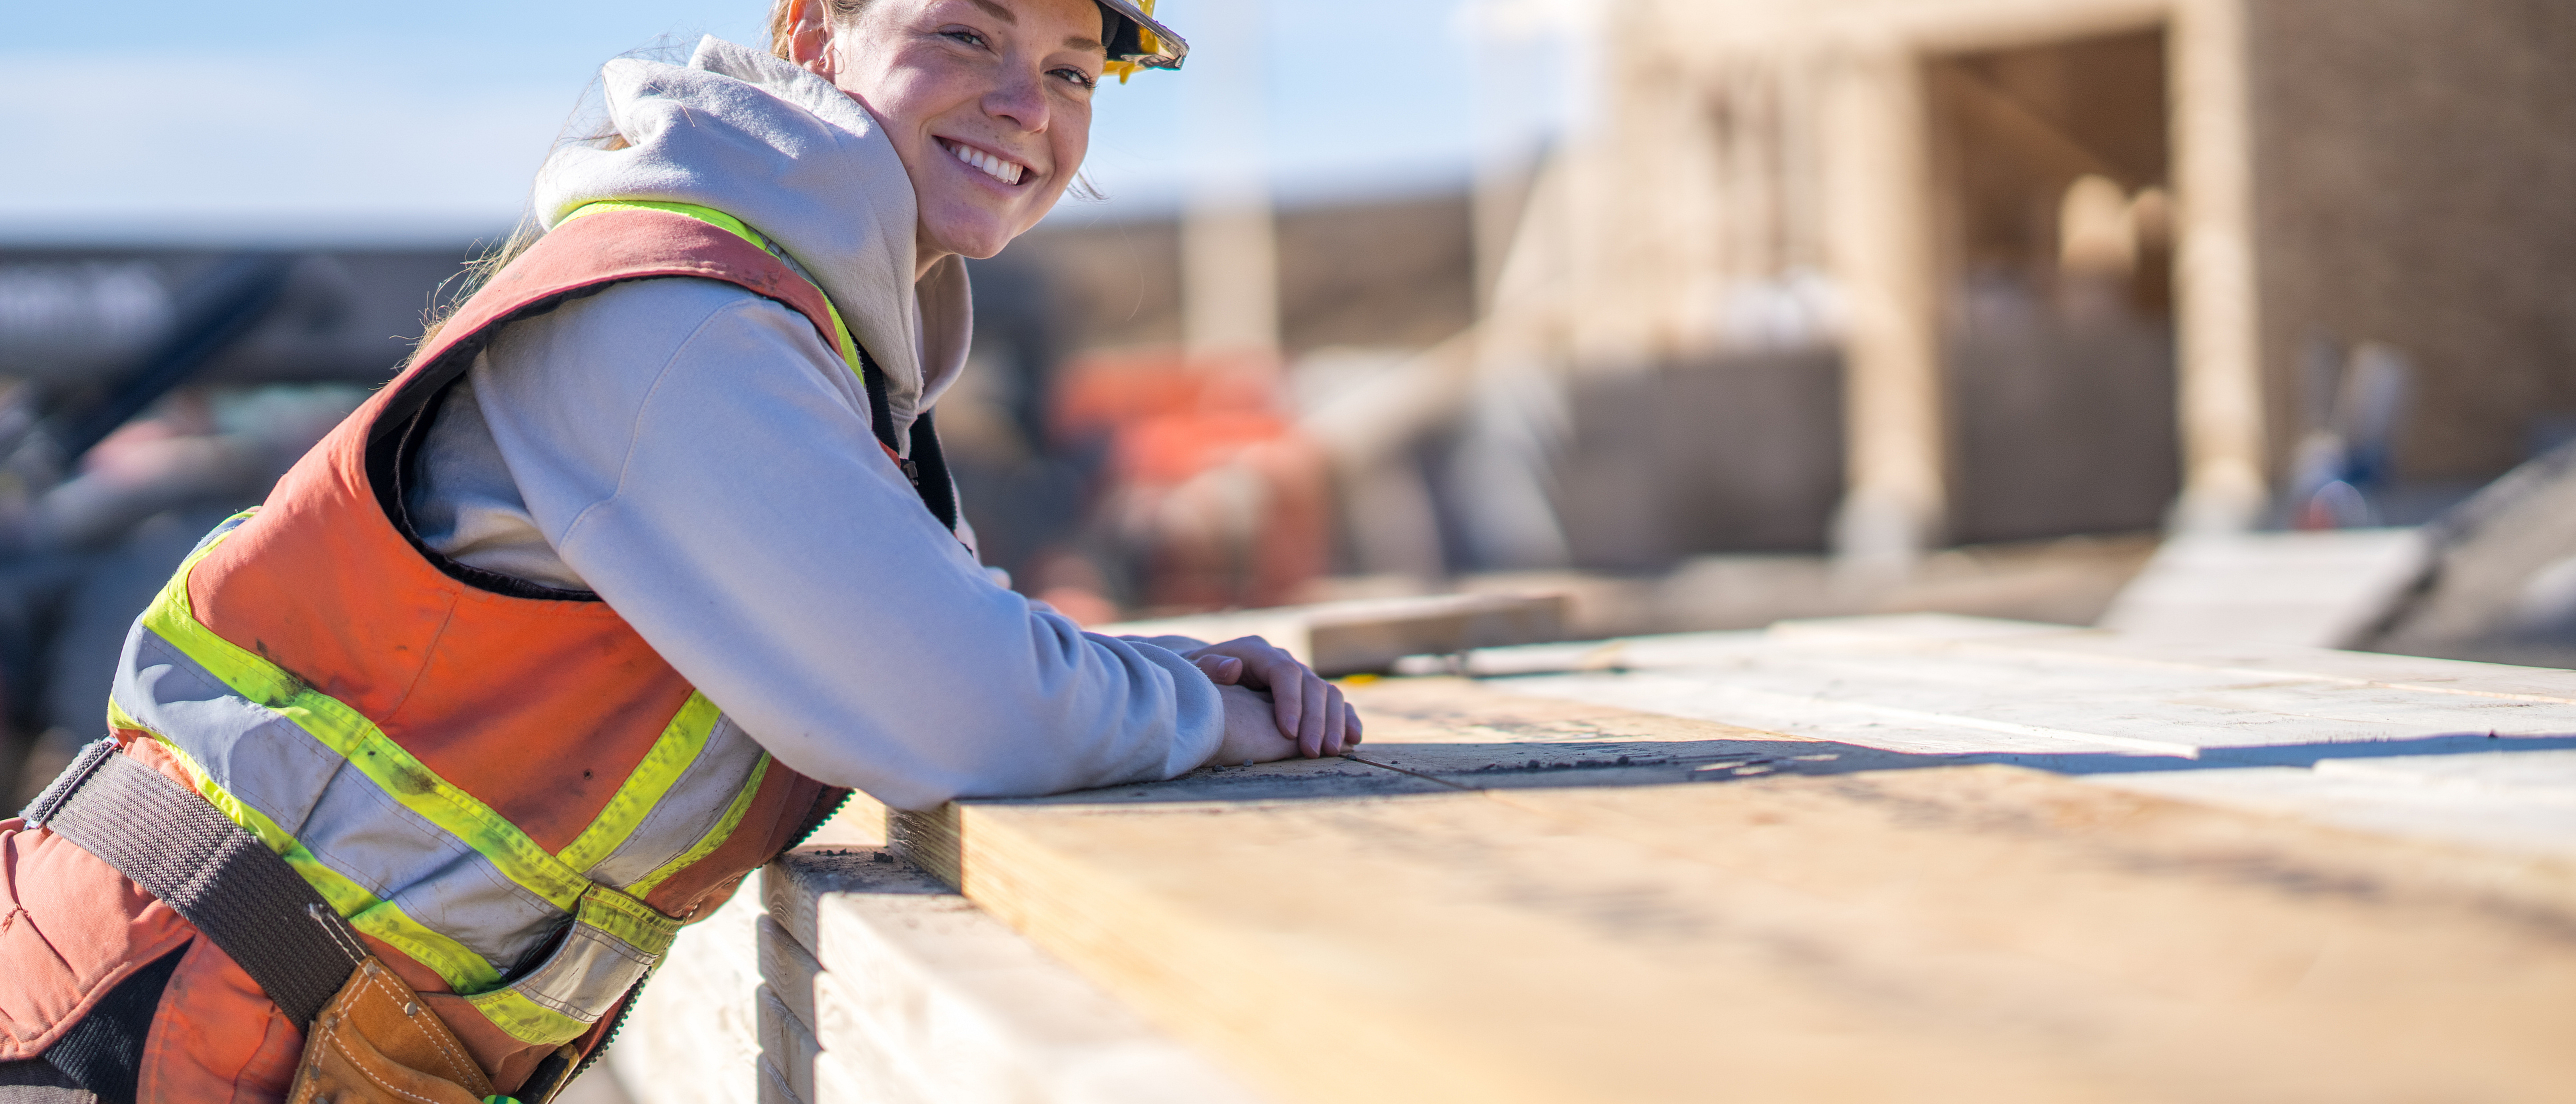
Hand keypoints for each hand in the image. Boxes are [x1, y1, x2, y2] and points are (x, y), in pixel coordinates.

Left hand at [1186, 635, 1361, 757]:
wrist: (1200, 677)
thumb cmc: (1192, 679)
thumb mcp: (1189, 671)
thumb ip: (1207, 669)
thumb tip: (1232, 667)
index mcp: (1256, 651)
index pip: (1284, 671)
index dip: (1290, 701)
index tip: (1287, 733)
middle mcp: (1282, 661)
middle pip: (1311, 685)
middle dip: (1315, 720)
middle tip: (1312, 752)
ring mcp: (1297, 678)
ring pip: (1328, 694)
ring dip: (1334, 723)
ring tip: (1332, 752)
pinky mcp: (1305, 695)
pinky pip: (1334, 703)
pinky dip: (1346, 719)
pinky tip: (1353, 740)